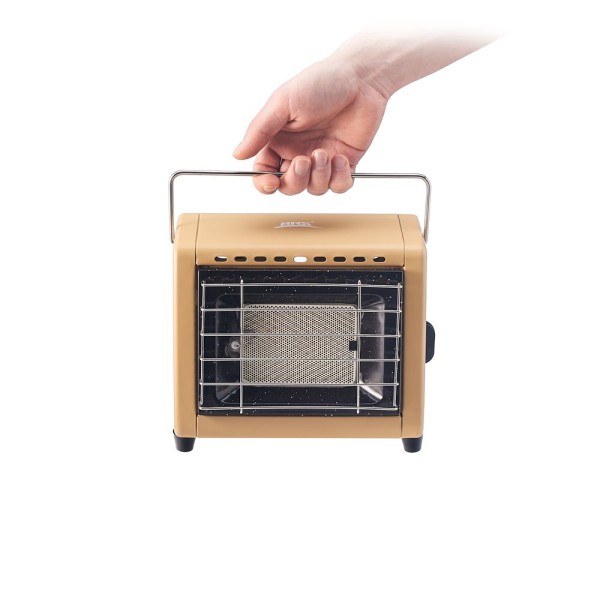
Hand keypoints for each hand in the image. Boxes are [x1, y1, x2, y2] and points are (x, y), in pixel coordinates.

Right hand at [233, 57, 388, 194]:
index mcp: (279, 140)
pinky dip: (340, 179)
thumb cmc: (321, 82)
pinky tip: (342, 159)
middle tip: (305, 161)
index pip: (264, 172)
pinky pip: (339, 187)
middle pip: (289, 187)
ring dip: (319, 176)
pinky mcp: (345, 163)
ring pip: (314, 189)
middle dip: (295, 180)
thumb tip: (237, 154)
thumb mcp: (283, 103)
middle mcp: (299, 152)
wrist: (361, 79)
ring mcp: (322, 160)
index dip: (265, 183)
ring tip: (326, 153)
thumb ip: (259, 130)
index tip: (272, 183)